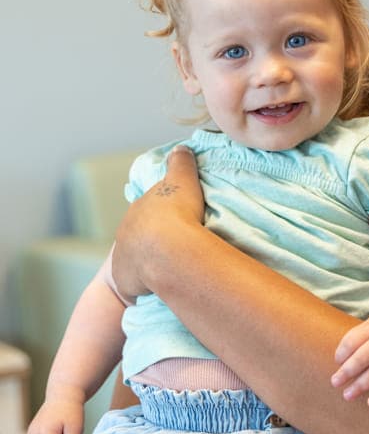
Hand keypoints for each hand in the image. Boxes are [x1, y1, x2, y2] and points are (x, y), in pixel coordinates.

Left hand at [112, 145, 204, 299]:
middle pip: (139, 237)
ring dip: (149, 264)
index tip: (175, 222)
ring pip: (136, 261)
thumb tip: (181, 148)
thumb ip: (180, 162)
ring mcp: (122, 259)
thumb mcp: (181, 180)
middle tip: (175, 247)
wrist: (167, 251)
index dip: (161, 217)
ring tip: (170, 269)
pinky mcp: (125, 282)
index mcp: (137, 210)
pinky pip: (137, 283)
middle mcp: (125, 233)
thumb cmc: (177, 213)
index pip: (147, 212)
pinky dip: (146, 284)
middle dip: (152, 241)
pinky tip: (161, 285)